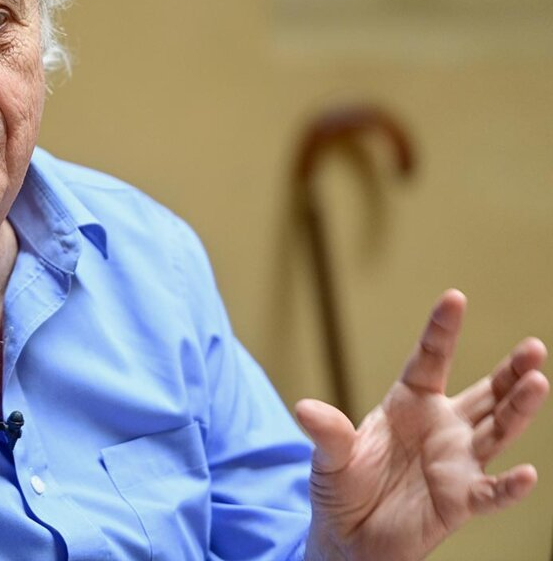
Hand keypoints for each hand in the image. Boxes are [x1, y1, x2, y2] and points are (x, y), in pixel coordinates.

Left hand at [296, 289, 548, 560]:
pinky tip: (525, 474)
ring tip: (539, 383)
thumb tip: (305, 409)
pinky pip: (490, 492)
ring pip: (496, 432)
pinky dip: (508, 486)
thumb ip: (326, 432)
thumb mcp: (329, 456)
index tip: (455, 298)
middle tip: (534, 347)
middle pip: (484, 394)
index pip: (430, 360)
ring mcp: (455, 463)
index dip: (442, 331)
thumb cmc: (342, 487)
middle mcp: (441, 428)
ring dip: (518, 410)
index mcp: (408, 404)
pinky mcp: (460, 500)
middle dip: (510, 371)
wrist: (349, 537)